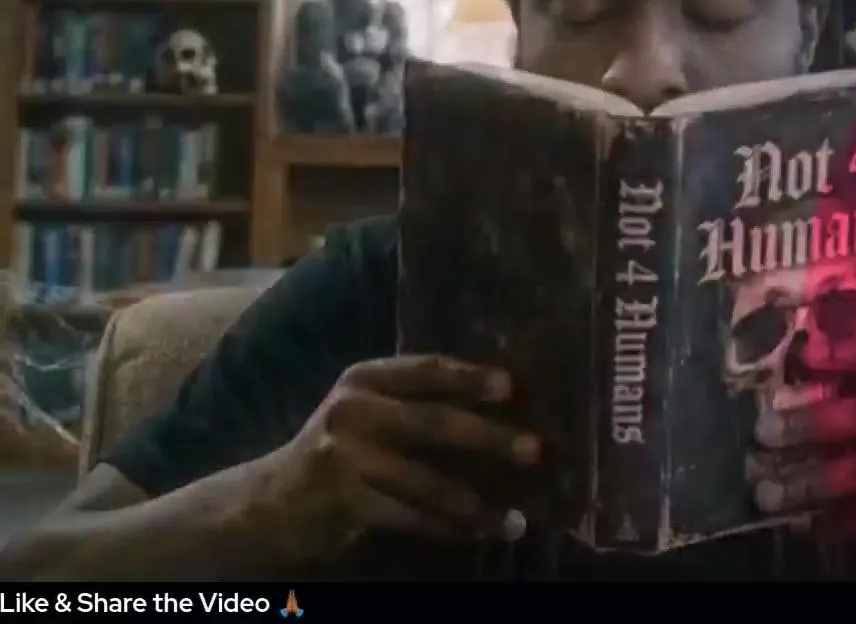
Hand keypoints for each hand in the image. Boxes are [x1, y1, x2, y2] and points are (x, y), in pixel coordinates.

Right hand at [258, 355, 540, 560]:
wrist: (271, 501)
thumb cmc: (338, 452)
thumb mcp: (366, 411)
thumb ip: (414, 403)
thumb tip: (499, 409)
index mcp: (363, 379)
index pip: (426, 370)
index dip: (471, 377)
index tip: (513, 386)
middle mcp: (353, 410)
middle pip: (435, 422)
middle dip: (490, 437)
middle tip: (536, 450)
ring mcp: (345, 456)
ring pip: (428, 481)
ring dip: (476, 504)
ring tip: (515, 518)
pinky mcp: (344, 500)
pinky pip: (411, 516)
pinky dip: (448, 527)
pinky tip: (478, 532)